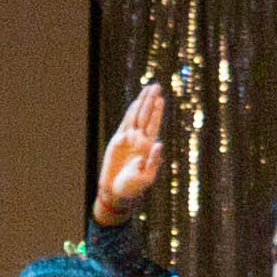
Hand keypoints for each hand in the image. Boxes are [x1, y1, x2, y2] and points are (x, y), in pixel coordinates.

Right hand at [93, 82, 168, 221]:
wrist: (116, 191)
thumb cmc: (133, 187)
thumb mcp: (147, 176)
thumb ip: (153, 160)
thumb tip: (159, 144)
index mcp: (148, 147)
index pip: (153, 125)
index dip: (157, 112)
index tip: (160, 98)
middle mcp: (140, 140)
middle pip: (146, 116)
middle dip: (150, 101)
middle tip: (156, 86)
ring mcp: (129, 139)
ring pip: (136, 116)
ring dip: (142, 102)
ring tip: (148, 89)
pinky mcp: (118, 141)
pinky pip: (125, 123)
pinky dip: (130, 112)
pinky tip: (136, 102)